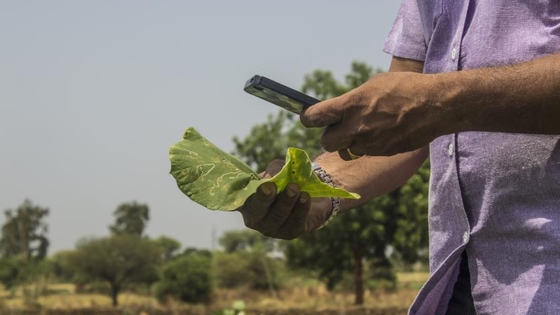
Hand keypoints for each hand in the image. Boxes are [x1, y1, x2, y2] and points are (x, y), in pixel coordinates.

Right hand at [237, 160, 331, 239]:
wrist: (311, 193)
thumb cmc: (286, 180)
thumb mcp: (278, 170)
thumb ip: (273, 170)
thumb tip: (270, 178)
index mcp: (247, 202)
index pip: (238, 201)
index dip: (244, 194)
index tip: (257, 185)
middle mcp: (256, 219)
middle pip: (256, 211)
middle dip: (263, 198)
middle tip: (271, 186)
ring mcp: (272, 229)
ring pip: (277, 216)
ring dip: (286, 200)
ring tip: (294, 187)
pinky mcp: (290, 232)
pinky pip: (295, 221)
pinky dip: (300, 208)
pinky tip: (305, 197)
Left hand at [300, 71, 441, 156]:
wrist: (436, 106)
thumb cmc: (406, 88)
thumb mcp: (374, 85)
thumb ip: (352, 100)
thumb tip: (339, 110)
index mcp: (352, 105)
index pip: (314, 117)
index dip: (309, 118)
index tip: (311, 118)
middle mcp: (357, 127)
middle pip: (326, 142)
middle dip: (330, 136)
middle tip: (339, 128)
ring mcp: (370, 143)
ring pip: (347, 151)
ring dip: (351, 143)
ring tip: (366, 129)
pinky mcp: (382, 152)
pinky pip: (366, 153)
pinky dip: (369, 146)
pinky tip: (383, 133)